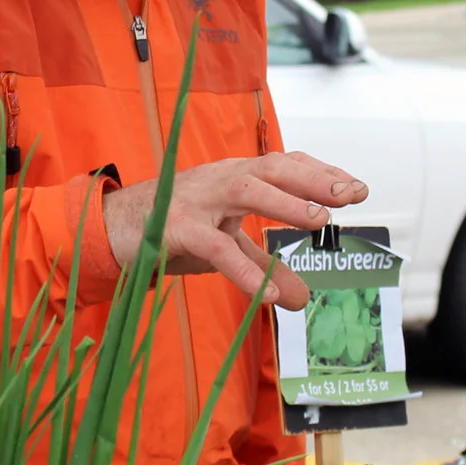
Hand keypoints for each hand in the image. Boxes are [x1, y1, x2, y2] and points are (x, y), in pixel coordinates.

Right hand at [100, 152, 367, 309]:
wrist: (109, 230)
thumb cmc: (171, 230)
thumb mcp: (225, 248)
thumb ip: (262, 266)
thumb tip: (303, 299)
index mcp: (233, 176)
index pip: (284, 165)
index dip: (320, 173)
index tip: (356, 188)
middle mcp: (218, 179)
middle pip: (272, 167)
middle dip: (314, 179)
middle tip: (353, 194)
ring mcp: (196, 199)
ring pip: (246, 191)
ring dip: (285, 203)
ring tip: (320, 222)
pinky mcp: (175, 228)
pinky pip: (215, 248)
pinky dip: (244, 271)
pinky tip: (270, 294)